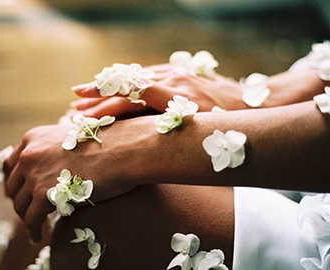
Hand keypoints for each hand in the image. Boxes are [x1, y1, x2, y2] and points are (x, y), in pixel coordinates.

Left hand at [3, 117, 156, 241]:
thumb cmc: (107, 146)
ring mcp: (34, 172)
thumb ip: (55, 153)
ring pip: (20, 204)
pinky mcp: (42, 192)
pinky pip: (31, 219)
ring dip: (27, 218)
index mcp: (34, 137)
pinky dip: (34, 230)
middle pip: (13, 185)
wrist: (123, 149)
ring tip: (36, 226)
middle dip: (20, 201)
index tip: (20, 193)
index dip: (15, 182)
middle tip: (30, 212)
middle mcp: (30, 152)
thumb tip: (52, 173)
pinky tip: (40, 235)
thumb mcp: (72, 141)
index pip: (12, 164)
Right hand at [71, 64, 245, 117]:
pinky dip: (125, 81)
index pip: (131, 97)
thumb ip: (176, 129)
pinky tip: (111, 85)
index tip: (81, 112)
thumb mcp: (205, 131)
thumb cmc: (232, 124)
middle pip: (127, 86)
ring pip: (133, 78)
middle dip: (98, 96)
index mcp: (176, 95)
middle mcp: (172, 79)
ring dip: (107, 86)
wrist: (256, 102)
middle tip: (73, 106)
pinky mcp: (178, 72)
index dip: (104, 104)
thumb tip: (142, 137)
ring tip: (82, 94)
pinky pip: (146, 74)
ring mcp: (175, 73)